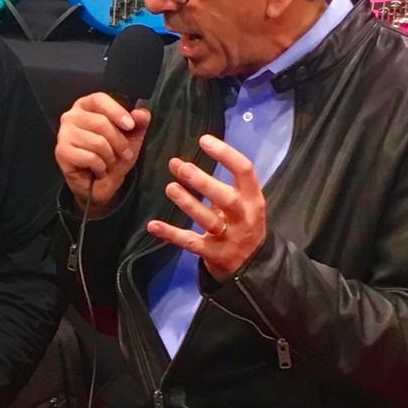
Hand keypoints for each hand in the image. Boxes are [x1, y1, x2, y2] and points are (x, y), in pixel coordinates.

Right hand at [56, 93, 150, 215]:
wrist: (98, 184)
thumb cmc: (111, 156)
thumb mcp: (130, 138)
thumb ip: (138, 123)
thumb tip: (142, 114)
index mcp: (86, 106)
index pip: (99, 99)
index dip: (116, 111)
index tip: (130, 126)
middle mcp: (71, 116)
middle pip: (100, 122)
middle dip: (119, 142)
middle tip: (125, 154)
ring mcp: (64, 134)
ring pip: (97, 142)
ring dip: (110, 157)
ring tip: (109, 163)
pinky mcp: (61, 152)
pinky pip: (89, 157)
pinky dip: (100, 167)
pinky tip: (98, 170)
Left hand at [146, 134, 265, 278]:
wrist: (254, 267)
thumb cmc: (242, 225)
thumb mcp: (243, 204)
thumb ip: (221, 186)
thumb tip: (183, 164)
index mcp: (253, 199)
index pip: (244, 170)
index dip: (225, 154)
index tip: (204, 140)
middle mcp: (244, 217)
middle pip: (225, 197)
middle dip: (202, 181)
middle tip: (180, 166)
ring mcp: (229, 237)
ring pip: (207, 220)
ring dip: (187, 203)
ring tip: (170, 187)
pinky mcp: (213, 254)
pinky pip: (190, 242)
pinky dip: (171, 234)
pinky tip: (153, 225)